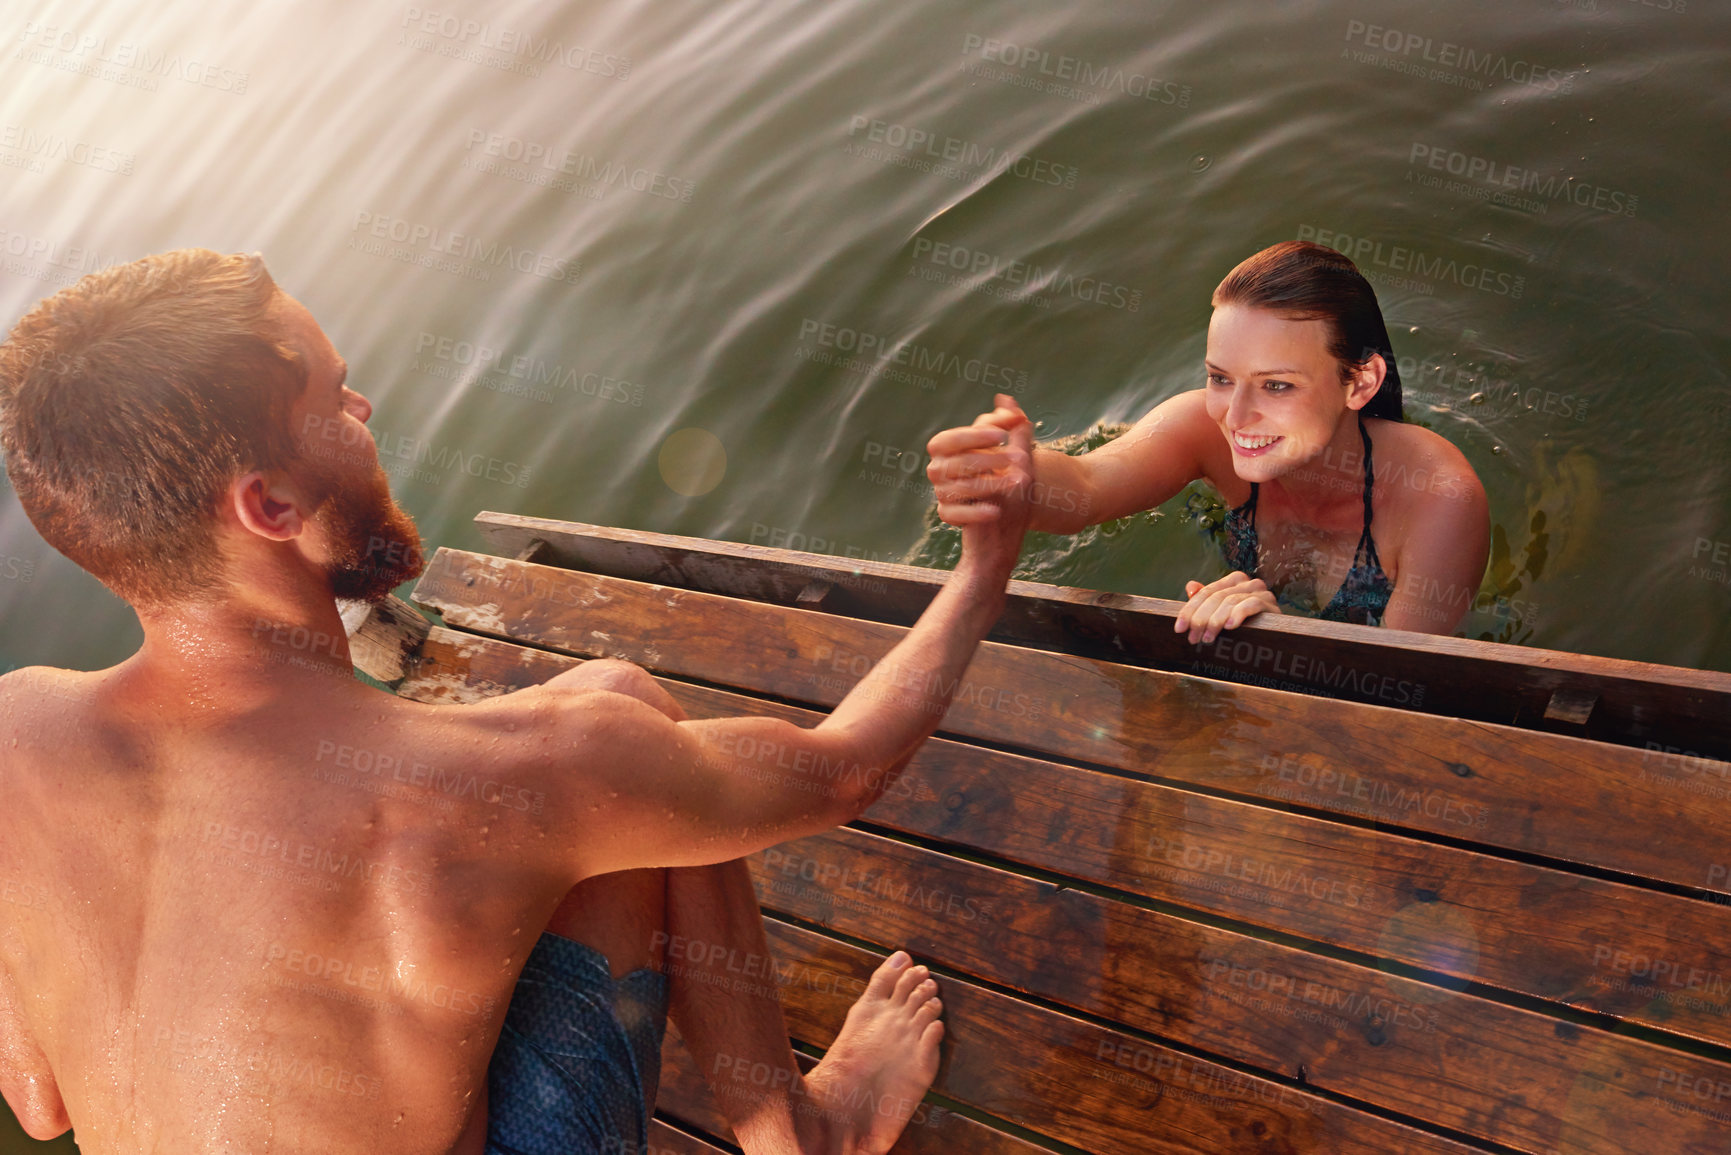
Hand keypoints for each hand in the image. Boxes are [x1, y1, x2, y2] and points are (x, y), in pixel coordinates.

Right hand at [926, 394, 1032, 572]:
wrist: (1007, 526)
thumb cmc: (1011, 486)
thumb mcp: (1018, 454)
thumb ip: (1014, 427)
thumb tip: (1006, 398)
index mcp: (949, 450)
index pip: (950, 438)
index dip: (974, 435)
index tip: (1002, 435)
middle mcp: (939, 470)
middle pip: (956, 462)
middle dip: (990, 459)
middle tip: (1020, 460)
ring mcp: (942, 493)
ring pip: (959, 486)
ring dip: (990, 484)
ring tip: (1018, 483)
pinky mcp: (948, 515)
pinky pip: (955, 512)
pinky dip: (976, 512)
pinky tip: (997, 510)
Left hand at [1174, 571, 1279, 644]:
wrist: (1276, 640)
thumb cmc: (1246, 627)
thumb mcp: (1222, 615)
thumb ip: (1207, 600)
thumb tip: (1191, 586)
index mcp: (1233, 581)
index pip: (1206, 592)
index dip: (1190, 610)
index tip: (1179, 629)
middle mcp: (1247, 582)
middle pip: (1216, 597)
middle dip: (1200, 619)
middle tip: (1193, 638)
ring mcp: (1261, 592)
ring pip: (1230, 601)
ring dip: (1215, 621)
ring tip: (1207, 638)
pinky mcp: (1271, 604)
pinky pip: (1251, 605)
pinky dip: (1238, 615)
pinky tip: (1230, 627)